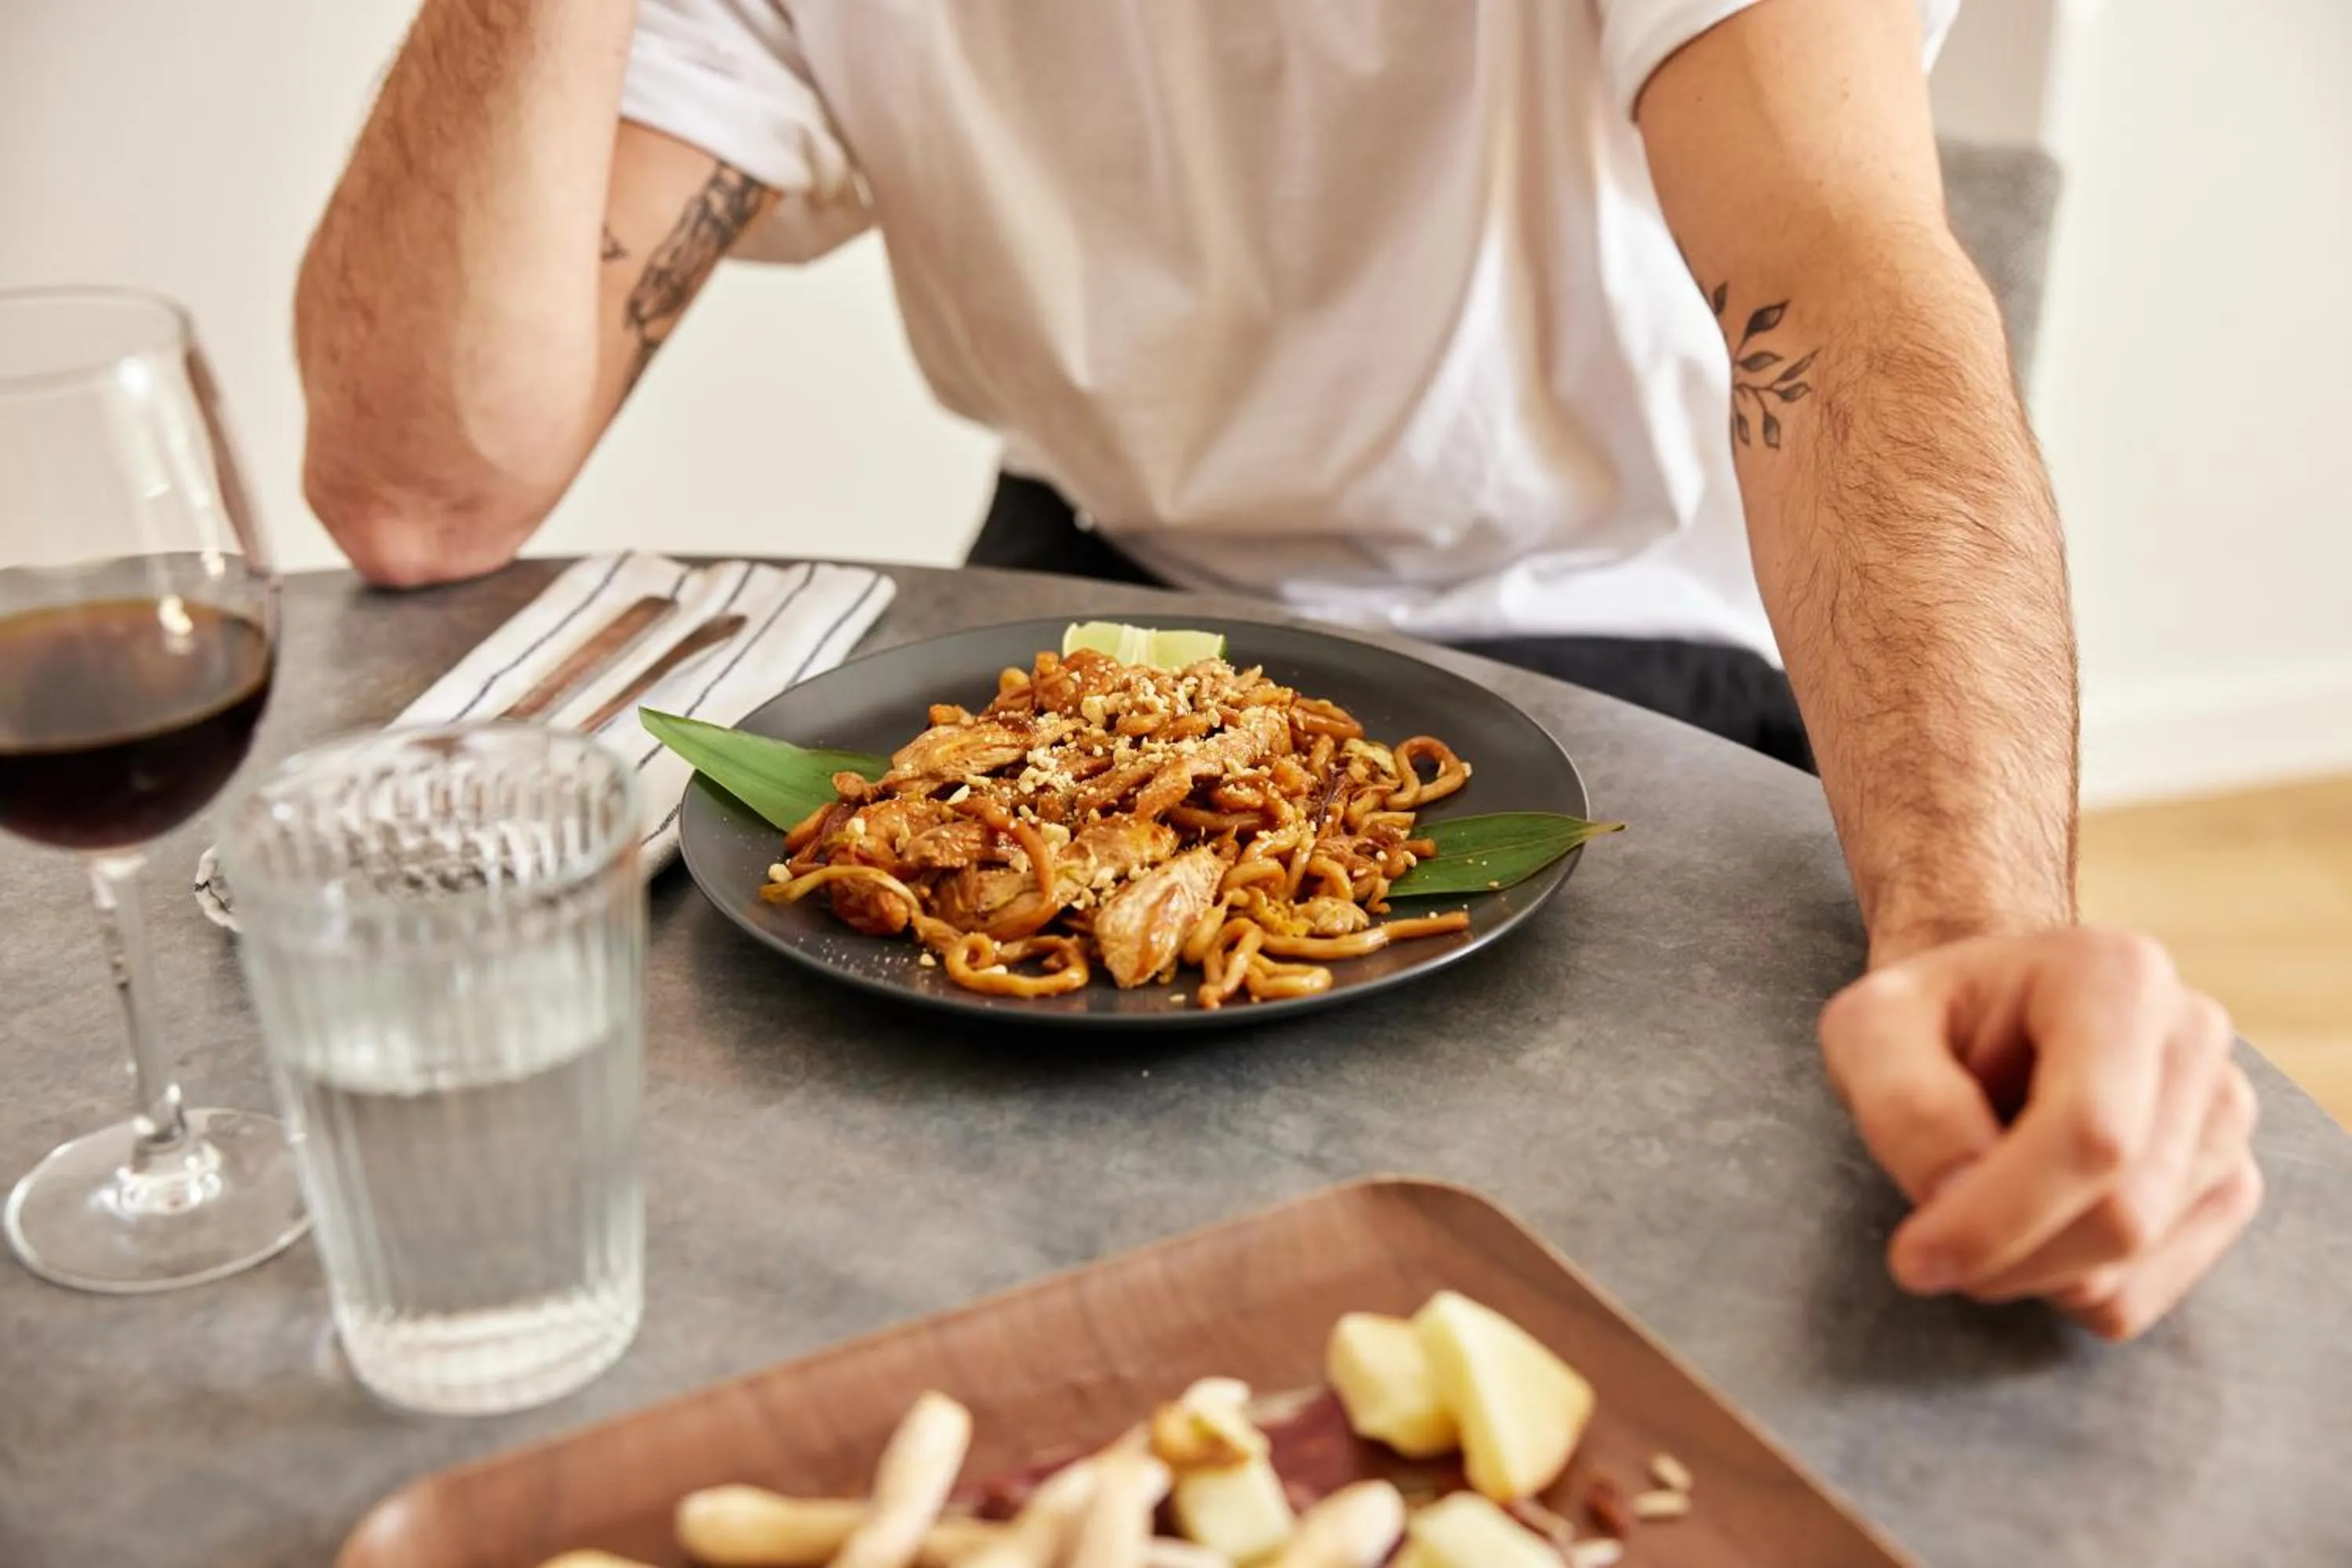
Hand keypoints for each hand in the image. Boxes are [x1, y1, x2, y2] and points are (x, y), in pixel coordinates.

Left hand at [1819, 927, 2262, 1339]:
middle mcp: (2193, 1040)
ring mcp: (2224, 1118)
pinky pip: (2140, 1296)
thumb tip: (1958, 1193)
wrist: (1987, 1016)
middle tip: (1924, 1239)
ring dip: (2024, 1270)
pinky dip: (2061, 1285)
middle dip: (2005, 1255)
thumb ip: (1904, 1103)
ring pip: (2128, 1268)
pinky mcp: (2225, 1186)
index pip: (2091, 1133)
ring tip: (1980, 1192)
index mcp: (2118, 978)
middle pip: (2120, 1215)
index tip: (1913, 1258)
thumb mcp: (1871, 1030)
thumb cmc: (1928, 1019)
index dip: (1999, 1215)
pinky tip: (2031, 1217)